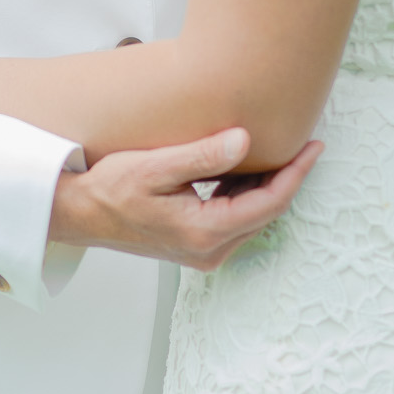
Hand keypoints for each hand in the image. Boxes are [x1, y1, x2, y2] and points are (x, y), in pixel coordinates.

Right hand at [50, 128, 322, 270]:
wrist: (79, 215)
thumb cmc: (110, 190)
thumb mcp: (154, 166)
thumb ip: (202, 156)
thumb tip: (245, 141)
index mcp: (204, 232)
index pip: (270, 203)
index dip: (296, 173)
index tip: (314, 146)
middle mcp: (208, 251)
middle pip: (266, 211)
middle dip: (287, 176)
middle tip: (301, 140)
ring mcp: (203, 253)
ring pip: (253, 216)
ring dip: (266, 184)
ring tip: (277, 148)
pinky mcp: (196, 246)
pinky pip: (235, 219)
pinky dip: (245, 193)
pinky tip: (243, 167)